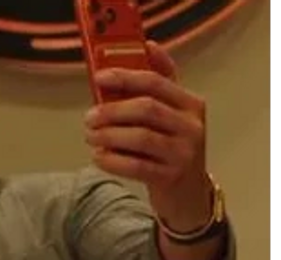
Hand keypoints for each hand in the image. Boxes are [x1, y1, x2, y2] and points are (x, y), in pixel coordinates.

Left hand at [83, 40, 211, 230]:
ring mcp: (184, 152)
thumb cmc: (170, 146)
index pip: (156, 81)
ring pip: (140, 137)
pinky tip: (98, 157)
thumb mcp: (170, 113)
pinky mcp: (171, 177)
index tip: (98, 77)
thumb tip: (147, 46)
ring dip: (108, 136)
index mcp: (190, 103)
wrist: (188, 194)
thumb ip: (157, 83)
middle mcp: (192, 125)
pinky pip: (135, 166)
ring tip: (90, 137)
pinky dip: (112, 160)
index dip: (124, 76)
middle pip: (146, 108)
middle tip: (88, 118)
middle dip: (111, 111)